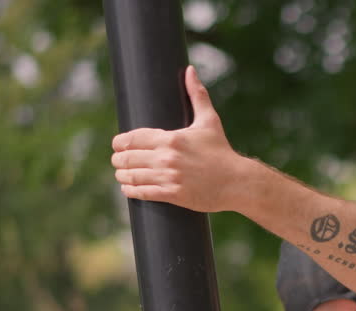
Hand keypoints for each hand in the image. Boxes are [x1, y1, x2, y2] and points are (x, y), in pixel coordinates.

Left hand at [111, 65, 241, 211]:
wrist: (238, 181)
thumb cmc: (222, 151)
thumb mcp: (209, 121)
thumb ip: (197, 95)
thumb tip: (190, 70)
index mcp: (171, 138)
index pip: (133, 138)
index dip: (119, 142)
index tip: (117, 145)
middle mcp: (167, 157)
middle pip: (128, 157)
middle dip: (118, 159)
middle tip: (118, 160)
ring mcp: (169, 177)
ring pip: (132, 176)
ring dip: (122, 175)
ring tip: (121, 174)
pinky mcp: (173, 194)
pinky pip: (143, 192)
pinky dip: (131, 190)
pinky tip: (128, 188)